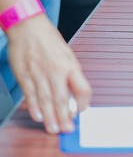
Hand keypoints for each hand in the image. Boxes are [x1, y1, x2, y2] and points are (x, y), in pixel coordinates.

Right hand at [5, 15, 90, 133]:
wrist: (29, 26)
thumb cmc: (49, 40)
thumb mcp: (67, 54)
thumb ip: (70, 74)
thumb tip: (75, 94)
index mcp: (71, 64)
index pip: (83, 88)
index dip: (83, 103)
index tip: (81, 112)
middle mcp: (56, 70)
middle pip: (63, 99)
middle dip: (65, 117)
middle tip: (67, 130)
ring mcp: (39, 74)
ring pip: (46, 101)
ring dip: (50, 118)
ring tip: (53, 129)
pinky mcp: (25, 75)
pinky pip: (30, 95)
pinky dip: (34, 107)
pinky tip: (38, 117)